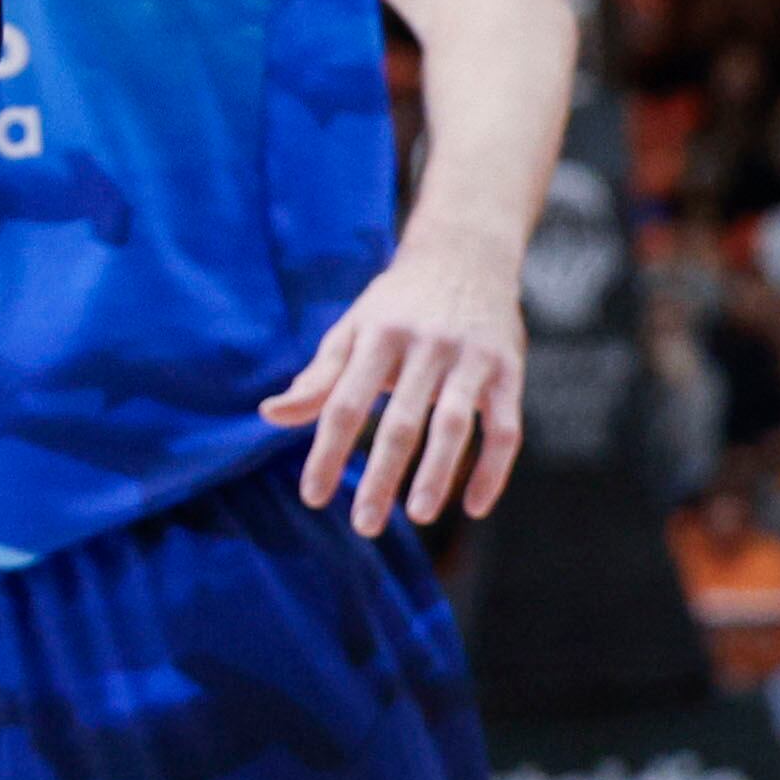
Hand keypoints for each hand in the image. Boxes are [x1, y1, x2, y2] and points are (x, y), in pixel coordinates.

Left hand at [261, 221, 529, 532]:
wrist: (465, 254)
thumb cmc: (396, 303)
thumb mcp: (352, 329)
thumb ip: (318, 378)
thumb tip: (270, 416)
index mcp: (375, 336)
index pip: (344, 403)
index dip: (327, 452)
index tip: (312, 498)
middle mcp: (423, 346)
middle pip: (400, 422)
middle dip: (380, 477)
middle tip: (362, 525)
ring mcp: (469, 358)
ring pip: (454, 426)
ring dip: (436, 475)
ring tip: (417, 517)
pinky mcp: (509, 370)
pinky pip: (506, 430)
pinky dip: (493, 471)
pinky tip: (475, 506)